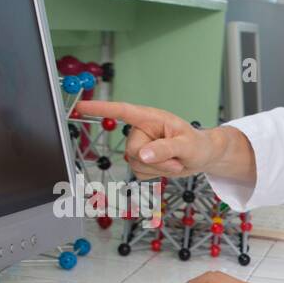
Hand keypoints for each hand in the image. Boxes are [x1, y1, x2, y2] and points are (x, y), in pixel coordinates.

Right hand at [74, 100, 217, 178]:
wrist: (202, 157)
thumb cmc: (197, 144)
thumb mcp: (186, 145)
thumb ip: (165, 149)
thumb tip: (142, 155)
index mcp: (150, 118)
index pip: (121, 111)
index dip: (100, 109)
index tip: (81, 107)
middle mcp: (141, 131)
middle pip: (132, 150)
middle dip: (156, 161)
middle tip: (176, 160)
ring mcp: (140, 147)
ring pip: (136, 165)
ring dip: (158, 169)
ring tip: (175, 161)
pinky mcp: (141, 161)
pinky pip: (141, 174)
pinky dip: (156, 175)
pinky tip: (168, 167)